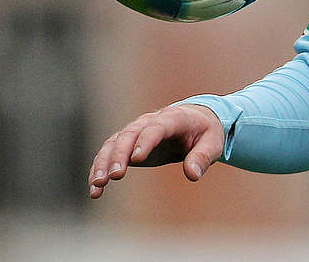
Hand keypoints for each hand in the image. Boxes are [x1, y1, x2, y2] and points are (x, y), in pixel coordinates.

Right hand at [88, 104, 223, 198]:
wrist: (194, 121)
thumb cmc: (205, 132)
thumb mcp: (212, 142)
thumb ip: (203, 156)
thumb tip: (192, 175)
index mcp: (173, 118)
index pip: (156, 128)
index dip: (145, 141)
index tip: (136, 159)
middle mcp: (149, 122)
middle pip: (129, 135)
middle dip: (118, 154)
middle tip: (114, 176)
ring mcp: (135, 132)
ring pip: (113, 144)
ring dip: (103, 163)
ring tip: (97, 186)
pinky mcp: (127, 144)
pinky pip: (109, 154)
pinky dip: (99, 170)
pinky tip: (95, 191)